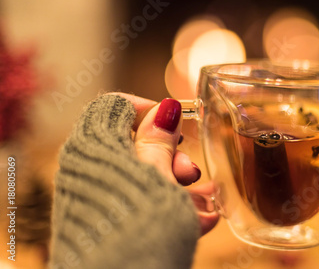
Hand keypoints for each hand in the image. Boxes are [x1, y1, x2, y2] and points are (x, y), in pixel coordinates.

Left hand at [110, 92, 218, 235]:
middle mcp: (92, 170)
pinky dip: (168, 207)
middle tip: (192, 173)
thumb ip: (159, 142)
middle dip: (172, 157)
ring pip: (144, 178)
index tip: (176, 125)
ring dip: (178, 186)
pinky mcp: (110, 221)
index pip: (115, 107)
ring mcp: (100, 197)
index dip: (148, 109)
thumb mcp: (159, 180)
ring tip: (207, 202)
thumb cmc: (142, 230)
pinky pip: (140, 203)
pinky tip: (201, 220)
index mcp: (97, 147)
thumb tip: (164, 108)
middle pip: (135, 145)